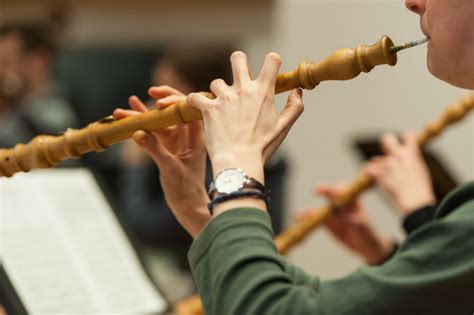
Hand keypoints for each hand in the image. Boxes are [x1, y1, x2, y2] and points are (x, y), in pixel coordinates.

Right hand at [114, 85, 209, 237]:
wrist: (187, 204)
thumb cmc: (186, 189)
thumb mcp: (170, 168)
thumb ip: (154, 149)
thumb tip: (137, 132)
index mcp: (196, 137)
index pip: (188, 110)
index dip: (175, 101)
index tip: (159, 103)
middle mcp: (187, 134)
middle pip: (176, 109)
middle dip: (163, 98)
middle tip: (150, 91)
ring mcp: (177, 139)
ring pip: (160, 119)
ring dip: (144, 113)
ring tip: (125, 107)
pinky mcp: (167, 146)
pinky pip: (154, 130)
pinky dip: (141, 124)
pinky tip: (128, 115)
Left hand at [187, 52, 303, 215]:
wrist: (239, 162)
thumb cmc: (262, 147)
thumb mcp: (283, 128)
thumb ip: (294, 107)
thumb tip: (297, 91)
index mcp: (263, 92)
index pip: (271, 60)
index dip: (272, 60)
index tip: (270, 67)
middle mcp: (243, 89)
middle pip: (238, 58)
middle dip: (238, 62)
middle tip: (238, 75)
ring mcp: (224, 97)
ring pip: (217, 82)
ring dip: (218, 93)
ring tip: (221, 108)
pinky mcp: (208, 108)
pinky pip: (196, 97)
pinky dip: (197, 102)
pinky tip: (201, 109)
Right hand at [295, 184, 394, 264]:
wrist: (365, 246)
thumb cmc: (367, 234)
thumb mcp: (363, 227)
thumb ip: (355, 221)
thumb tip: (347, 218)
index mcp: (352, 202)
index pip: (344, 191)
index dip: (339, 190)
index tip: (335, 192)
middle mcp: (340, 204)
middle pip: (330, 194)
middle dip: (324, 191)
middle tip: (317, 191)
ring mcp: (331, 213)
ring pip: (319, 208)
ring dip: (309, 211)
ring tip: (300, 215)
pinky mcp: (325, 223)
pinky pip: (314, 219)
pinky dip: (305, 219)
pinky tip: (297, 219)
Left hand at [364, 132, 435, 215]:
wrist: (415, 201)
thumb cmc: (421, 190)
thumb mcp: (421, 171)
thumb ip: (412, 161)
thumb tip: (408, 159)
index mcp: (412, 153)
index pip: (407, 135)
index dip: (405, 138)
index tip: (404, 144)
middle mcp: (398, 155)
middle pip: (386, 138)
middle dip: (386, 143)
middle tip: (388, 152)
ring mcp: (387, 164)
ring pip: (376, 159)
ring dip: (378, 166)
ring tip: (384, 176)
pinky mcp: (378, 173)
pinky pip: (367, 168)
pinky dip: (369, 172)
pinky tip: (372, 177)